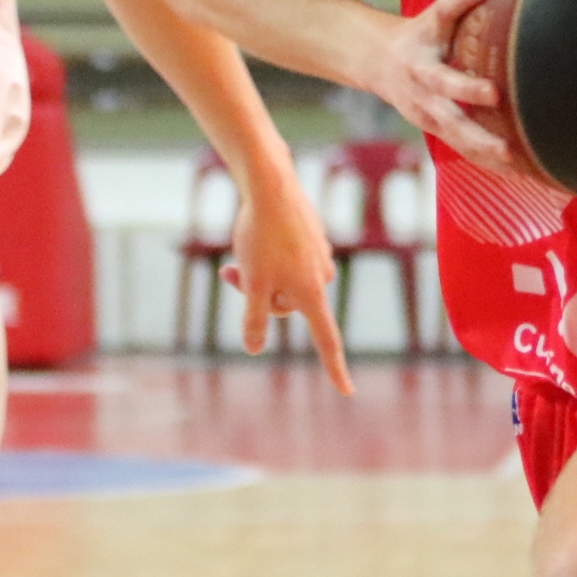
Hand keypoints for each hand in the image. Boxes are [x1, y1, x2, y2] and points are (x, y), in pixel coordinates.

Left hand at [222, 156, 350, 393]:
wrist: (271, 185)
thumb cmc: (261, 236)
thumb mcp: (252, 283)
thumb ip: (255, 320)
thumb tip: (255, 348)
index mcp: (312, 293)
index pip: (327, 340)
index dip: (335, 368)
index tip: (347, 392)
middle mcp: (321, 276)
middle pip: (287, 305)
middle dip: (259, 295)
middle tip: (230, 273)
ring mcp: (318, 256)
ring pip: (285, 281)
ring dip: (259, 275)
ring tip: (238, 253)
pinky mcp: (312, 237)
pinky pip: (289, 260)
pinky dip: (269, 257)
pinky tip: (256, 235)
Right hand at [365, 0, 518, 170]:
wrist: (379, 62)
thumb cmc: (419, 35)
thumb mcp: (433, 16)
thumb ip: (457, 0)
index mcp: (423, 69)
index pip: (445, 81)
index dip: (467, 88)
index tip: (494, 93)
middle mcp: (425, 99)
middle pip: (452, 123)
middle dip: (479, 137)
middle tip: (508, 147)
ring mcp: (429, 119)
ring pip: (458, 143)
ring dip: (486, 156)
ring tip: (518, 166)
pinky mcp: (436, 131)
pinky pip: (462, 150)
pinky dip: (485, 161)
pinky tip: (513, 171)